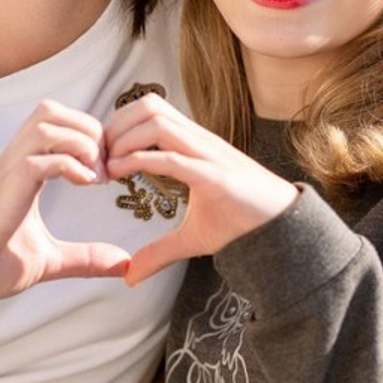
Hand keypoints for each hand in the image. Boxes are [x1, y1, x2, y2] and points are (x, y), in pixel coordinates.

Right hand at [0, 99, 131, 308]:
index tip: (107, 171)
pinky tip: (83, 185)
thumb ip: (84, 258)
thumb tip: (123, 265)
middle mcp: (12, 164)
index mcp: (21, 172)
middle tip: (104, 168)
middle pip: (51, 110)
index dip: (89, 136)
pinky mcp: (3, 194)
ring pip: (45, 123)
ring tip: (94, 176)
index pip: (56, 122)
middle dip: (88, 130)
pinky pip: (38, 158)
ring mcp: (6, 175)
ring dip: (81, 142)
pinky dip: (69, 164)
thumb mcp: (47, 261)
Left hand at [103, 93, 297, 285]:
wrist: (284, 230)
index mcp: (193, 145)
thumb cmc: (242, 224)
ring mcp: (208, 156)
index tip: (102, 153)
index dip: (119, 124)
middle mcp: (199, 142)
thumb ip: (159, 251)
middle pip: (149, 105)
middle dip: (116, 125)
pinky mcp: (216, 176)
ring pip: (158, 122)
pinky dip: (140, 160)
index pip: (150, 109)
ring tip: (108, 166)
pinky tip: (120, 173)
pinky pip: (173, 157)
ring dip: (125, 140)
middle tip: (99, 156)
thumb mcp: (192, 238)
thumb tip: (130, 276)